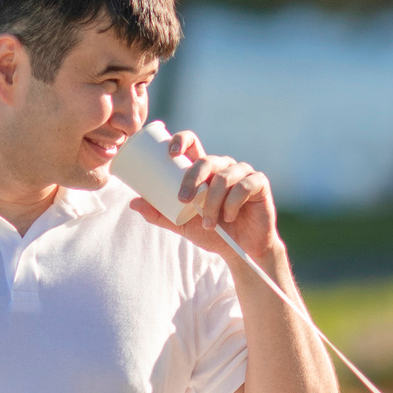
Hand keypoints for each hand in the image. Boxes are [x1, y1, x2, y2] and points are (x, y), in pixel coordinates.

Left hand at [127, 128, 280, 262]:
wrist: (242, 251)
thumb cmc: (213, 233)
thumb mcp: (182, 224)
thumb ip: (160, 214)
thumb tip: (133, 202)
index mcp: (204, 170)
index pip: (192, 144)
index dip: (181, 140)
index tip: (170, 151)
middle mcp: (223, 167)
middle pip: (206, 160)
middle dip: (192, 179)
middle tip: (183, 200)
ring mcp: (242, 173)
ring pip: (223, 178)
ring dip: (212, 202)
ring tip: (208, 223)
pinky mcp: (259, 183)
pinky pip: (243, 186)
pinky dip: (233, 203)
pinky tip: (229, 217)